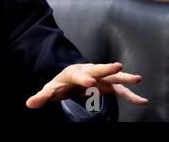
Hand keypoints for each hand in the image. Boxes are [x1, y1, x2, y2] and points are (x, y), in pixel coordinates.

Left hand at [26, 62, 147, 108]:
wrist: (70, 78)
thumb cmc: (60, 83)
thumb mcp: (49, 90)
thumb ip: (41, 97)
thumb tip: (29, 104)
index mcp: (73, 72)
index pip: (78, 75)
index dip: (83, 79)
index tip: (90, 83)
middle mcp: (88, 71)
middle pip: (97, 69)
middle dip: (107, 69)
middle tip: (118, 66)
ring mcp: (99, 77)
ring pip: (112, 76)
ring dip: (124, 77)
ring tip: (138, 79)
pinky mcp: (107, 85)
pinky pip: (120, 90)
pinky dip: (130, 94)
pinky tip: (141, 100)